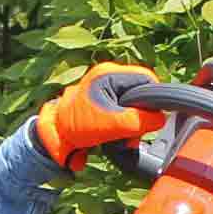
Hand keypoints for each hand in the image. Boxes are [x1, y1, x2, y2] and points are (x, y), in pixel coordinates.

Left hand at [36, 61, 165, 170]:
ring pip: (133, 106)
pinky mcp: (102, 104)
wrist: (52, 136)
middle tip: (134, 134)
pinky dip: (122, 127)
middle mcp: (108, 78)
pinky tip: (115, 138)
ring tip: (122, 139)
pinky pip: (122, 113)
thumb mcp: (111, 124)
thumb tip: (160, 119)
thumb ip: (138, 121)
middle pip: (140, 93)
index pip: (146, 78)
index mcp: (109, 74)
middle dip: (141, 116)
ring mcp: (104, 90)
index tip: (151, 119)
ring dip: (132, 125)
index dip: (153, 99)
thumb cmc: (76, 125)